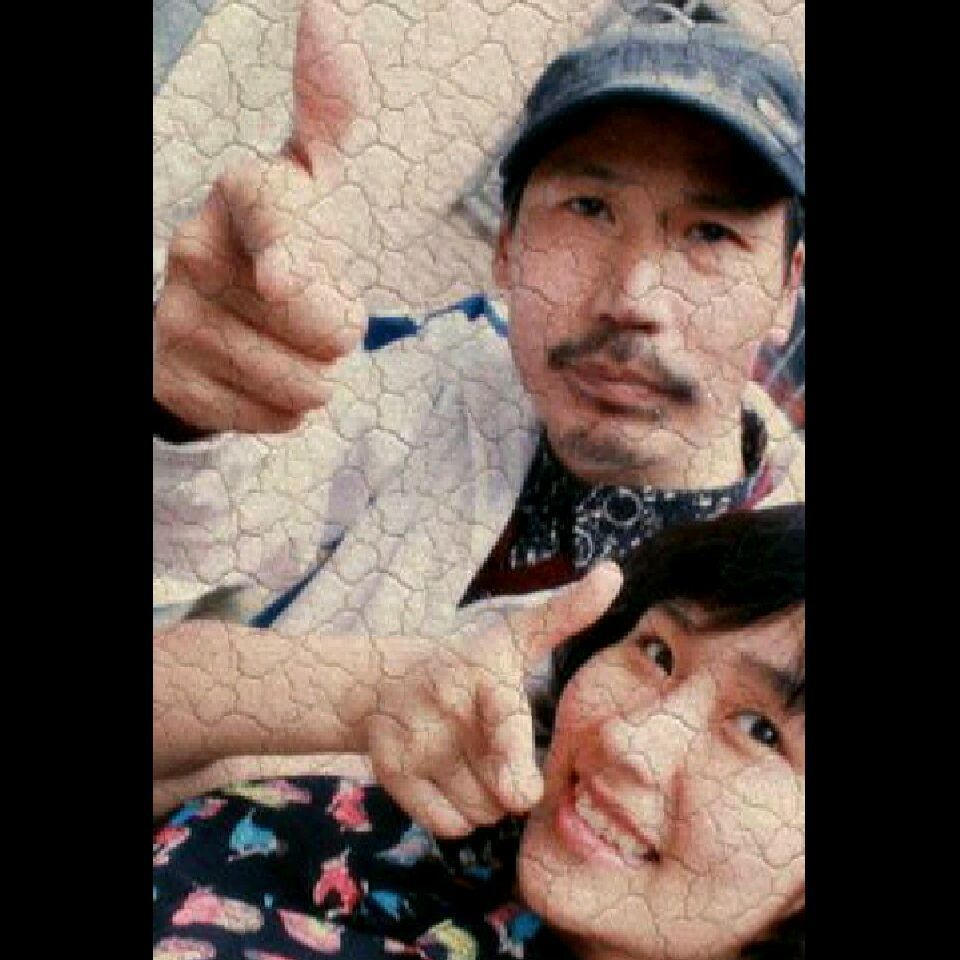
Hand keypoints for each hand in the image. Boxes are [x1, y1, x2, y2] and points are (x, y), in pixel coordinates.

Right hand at [154, 1, 365, 433]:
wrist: (221, 315)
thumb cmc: (287, 241)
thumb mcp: (316, 178)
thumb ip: (329, 109)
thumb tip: (327, 11)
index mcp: (241, 193)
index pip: (271, 216)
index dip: (289, 256)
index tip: (288, 281)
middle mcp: (195, 248)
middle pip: (316, 326)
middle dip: (339, 333)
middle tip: (314, 313)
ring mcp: (175, 316)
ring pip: (299, 382)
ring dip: (317, 376)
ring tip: (290, 347)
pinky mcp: (169, 378)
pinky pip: (272, 419)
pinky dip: (286, 410)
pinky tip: (266, 377)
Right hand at [367, 562, 623, 837]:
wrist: (388, 685)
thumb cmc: (474, 667)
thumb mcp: (518, 633)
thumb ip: (566, 612)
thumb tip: (614, 572)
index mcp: (486, 665)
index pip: (506, 718)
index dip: (511, 758)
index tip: (519, 790)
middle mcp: (448, 699)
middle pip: (513, 789)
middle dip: (515, 781)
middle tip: (496, 748)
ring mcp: (416, 737)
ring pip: (484, 811)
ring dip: (488, 799)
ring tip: (471, 757)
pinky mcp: (393, 771)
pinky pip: (451, 825)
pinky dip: (459, 814)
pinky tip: (449, 776)